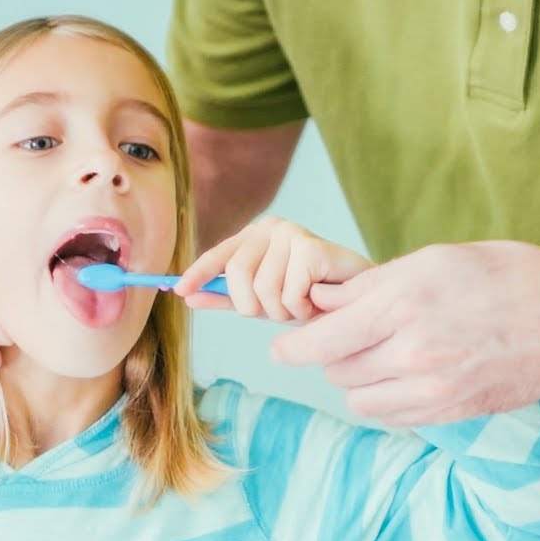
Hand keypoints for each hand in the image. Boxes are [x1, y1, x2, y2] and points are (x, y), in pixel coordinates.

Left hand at [174, 215, 372, 322]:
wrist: (360, 300)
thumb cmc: (311, 297)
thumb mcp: (262, 300)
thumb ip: (227, 296)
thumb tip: (186, 296)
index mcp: (255, 236)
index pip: (219, 255)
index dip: (197, 273)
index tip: (179, 292)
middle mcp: (271, 228)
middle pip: (236, 275)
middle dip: (255, 306)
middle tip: (281, 312)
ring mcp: (292, 234)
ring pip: (263, 290)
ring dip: (283, 312)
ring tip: (303, 306)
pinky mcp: (312, 247)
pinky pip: (288, 294)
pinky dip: (301, 309)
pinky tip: (318, 301)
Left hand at [271, 240, 539, 425]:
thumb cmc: (509, 276)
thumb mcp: (435, 260)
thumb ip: (372, 285)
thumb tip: (322, 300)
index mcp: (404, 304)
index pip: (321, 340)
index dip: (292, 346)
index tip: (282, 346)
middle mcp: (412, 352)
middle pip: (336, 369)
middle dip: (332, 352)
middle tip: (350, 333)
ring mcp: (432, 390)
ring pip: (358, 398)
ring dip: (357, 378)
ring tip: (382, 353)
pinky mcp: (448, 413)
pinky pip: (390, 415)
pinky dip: (384, 398)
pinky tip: (405, 373)